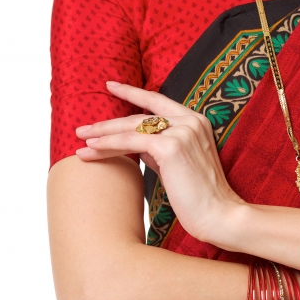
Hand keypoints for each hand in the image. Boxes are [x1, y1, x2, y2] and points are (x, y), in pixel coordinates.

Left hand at [75, 82, 243, 242]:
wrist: (219, 214)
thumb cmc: (201, 196)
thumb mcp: (178, 165)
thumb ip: (160, 149)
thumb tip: (137, 144)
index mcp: (196, 122)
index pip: (158, 101)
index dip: (133, 93)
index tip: (111, 86)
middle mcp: (190, 121)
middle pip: (140, 116)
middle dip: (108, 122)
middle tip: (83, 128)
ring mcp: (182, 131)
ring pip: (132, 128)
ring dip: (102, 134)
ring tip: (80, 139)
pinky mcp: (170, 146)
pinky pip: (130, 142)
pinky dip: (107, 146)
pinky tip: (90, 150)